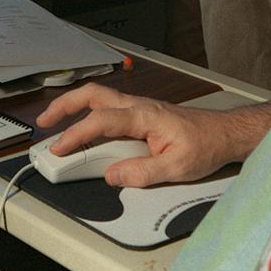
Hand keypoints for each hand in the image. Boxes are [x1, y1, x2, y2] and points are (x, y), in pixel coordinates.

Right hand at [35, 83, 270, 187]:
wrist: (225, 133)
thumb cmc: (206, 144)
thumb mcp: (177, 167)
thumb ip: (143, 172)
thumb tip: (113, 176)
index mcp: (143, 115)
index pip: (100, 121)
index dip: (76, 134)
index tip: (60, 148)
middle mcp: (137, 105)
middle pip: (91, 95)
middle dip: (63, 106)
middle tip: (45, 123)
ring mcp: (137, 108)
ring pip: (97, 98)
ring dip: (73, 107)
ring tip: (56, 124)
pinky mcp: (140, 114)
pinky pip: (108, 109)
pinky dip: (88, 114)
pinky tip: (85, 129)